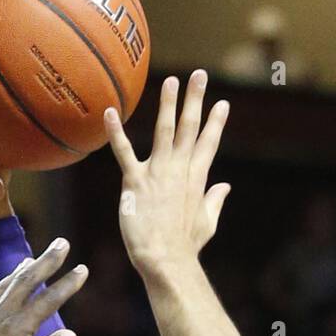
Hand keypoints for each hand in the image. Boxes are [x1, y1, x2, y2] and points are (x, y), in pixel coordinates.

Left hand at [0, 239, 86, 335]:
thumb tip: (70, 333)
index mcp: (16, 330)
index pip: (48, 300)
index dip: (67, 283)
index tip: (82, 268)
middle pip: (25, 281)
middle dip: (46, 261)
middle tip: (62, 243)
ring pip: (3, 286)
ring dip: (21, 271)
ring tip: (32, 260)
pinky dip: (1, 287)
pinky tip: (1, 288)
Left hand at [105, 69, 231, 279]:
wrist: (166, 260)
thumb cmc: (185, 248)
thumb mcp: (207, 223)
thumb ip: (215, 201)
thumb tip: (225, 187)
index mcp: (197, 179)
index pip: (208, 144)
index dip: (216, 122)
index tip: (223, 104)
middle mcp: (180, 170)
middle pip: (190, 128)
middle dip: (195, 100)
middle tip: (199, 75)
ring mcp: (158, 173)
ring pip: (164, 131)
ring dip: (167, 105)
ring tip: (169, 82)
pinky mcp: (135, 182)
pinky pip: (124, 152)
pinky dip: (115, 132)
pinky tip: (109, 112)